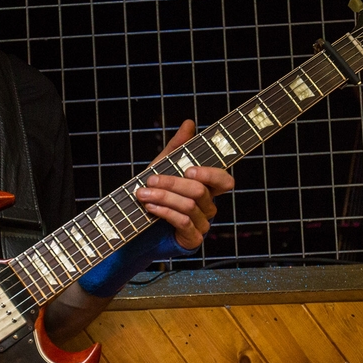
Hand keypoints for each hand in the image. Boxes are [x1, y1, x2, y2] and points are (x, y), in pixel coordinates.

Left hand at [135, 120, 235, 249]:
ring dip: (163, 197)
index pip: (224, 181)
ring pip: (189, 206)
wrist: (138, 226)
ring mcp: (203, 224)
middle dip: (172, 183)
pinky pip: (184, 223)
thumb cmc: (155, 194)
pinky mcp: (192, 239)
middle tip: (150, 178)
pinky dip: (165, 212)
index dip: (211, 174)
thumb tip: (189, 123)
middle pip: (199, 191)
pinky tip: (150, 207)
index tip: (188, 169)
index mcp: (207, 188)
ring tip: (143, 193)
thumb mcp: (163, 167)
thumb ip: (177, 147)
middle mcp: (209, 206)